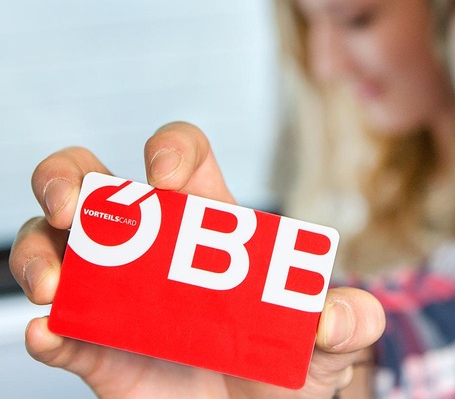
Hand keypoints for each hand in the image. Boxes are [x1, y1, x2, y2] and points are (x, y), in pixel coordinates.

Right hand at [9, 122, 385, 397]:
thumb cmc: (292, 369)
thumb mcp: (332, 342)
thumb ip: (351, 322)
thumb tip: (329, 318)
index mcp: (211, 227)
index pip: (183, 156)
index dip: (169, 149)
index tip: (164, 179)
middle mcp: (154, 251)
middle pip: (92, 182)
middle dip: (70, 178)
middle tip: (78, 207)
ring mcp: (119, 298)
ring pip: (52, 245)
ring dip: (39, 254)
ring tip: (55, 286)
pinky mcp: (99, 351)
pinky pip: (59, 331)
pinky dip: (47, 331)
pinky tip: (52, 334)